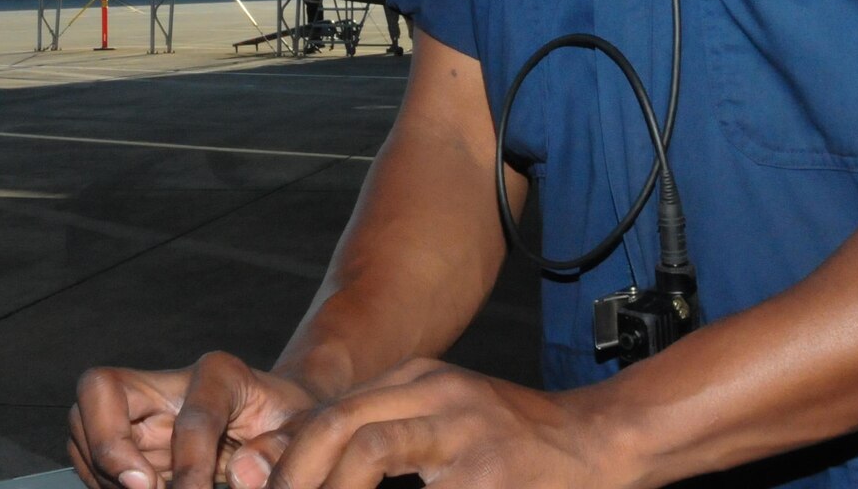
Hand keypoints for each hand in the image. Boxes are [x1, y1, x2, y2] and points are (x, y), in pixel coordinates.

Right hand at [69, 352, 316, 488]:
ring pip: (83, 424)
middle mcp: (168, 384)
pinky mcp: (128, 439)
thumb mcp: (307, 431)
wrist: (281, 422)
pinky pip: (91, 458)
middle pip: (99, 389)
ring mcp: (141, 411)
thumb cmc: (295, 423)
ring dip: (103, 471)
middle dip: (106, 444)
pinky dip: (106, 483)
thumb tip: (246, 476)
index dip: (190, 467)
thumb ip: (283, 449)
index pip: (189, 418)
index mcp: (219, 375)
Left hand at [251, 359, 622, 488]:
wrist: (597, 444)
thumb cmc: (513, 444)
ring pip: (370, 448)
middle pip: (339, 422)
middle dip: (296, 472)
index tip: (260, 487)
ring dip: (332, 486)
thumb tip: (306, 463)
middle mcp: (436, 394)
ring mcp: (464, 432)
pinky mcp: (488, 475)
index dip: (288, 456)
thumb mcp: (445, 416)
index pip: (331, 411)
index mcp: (417, 380)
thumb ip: (388, 430)